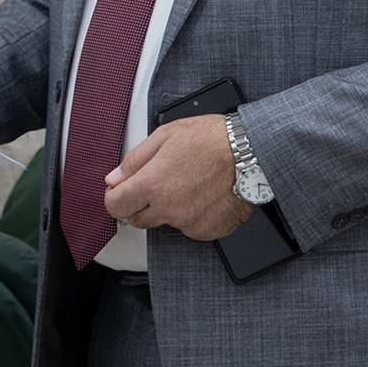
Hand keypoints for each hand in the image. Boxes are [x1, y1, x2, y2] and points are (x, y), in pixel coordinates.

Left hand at [101, 113, 253, 241]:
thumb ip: (134, 160)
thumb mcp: (165, 136)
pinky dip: (191, 215)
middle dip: (139, 204)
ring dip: (168, 209)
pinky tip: (203, 194)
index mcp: (152, 185)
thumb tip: (114, 179)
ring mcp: (189, 223)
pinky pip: (190, 227)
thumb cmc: (212, 139)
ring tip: (187, 184)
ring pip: (165, 223)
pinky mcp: (208, 230)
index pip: (115, 206)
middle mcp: (168, 209)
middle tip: (157, 184)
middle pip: (137, 219)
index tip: (121, 191)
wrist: (252, 153)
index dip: (115, 197)